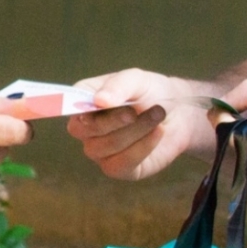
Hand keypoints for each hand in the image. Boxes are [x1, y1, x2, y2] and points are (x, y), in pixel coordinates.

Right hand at [66, 69, 211, 180]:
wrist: (179, 112)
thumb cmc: (150, 92)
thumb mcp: (136, 79)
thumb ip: (118, 85)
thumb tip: (98, 101)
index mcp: (84, 101)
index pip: (68, 104)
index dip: (74, 107)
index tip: (97, 104)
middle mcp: (86, 128)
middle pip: (84, 129)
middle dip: (113, 120)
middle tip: (136, 110)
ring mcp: (100, 151)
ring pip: (107, 146)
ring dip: (135, 130)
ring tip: (157, 114)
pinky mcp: (119, 168)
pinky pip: (123, 163)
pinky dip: (143, 146)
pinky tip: (157, 132)